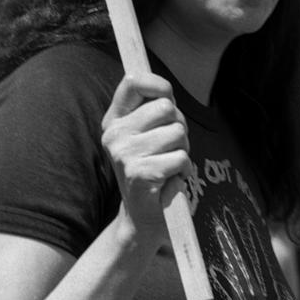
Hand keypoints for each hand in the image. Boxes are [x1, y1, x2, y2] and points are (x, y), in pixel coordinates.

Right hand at [101, 73, 190, 241]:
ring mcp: (125, 154)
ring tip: (169, 165)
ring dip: (183, 150)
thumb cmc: (153, 169)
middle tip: (170, 148)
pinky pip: (180, 157)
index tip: (168, 96)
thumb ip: (152, 110)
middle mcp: (115, 134)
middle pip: (166, 107)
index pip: (134, 82)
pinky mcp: (139, 173)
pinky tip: (171, 180)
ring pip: (177, 132)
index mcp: (114, 121)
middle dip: (179, 126)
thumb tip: (165, 89)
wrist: (143, 218)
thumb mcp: (147, 135)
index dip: (159, 84)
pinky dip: (184, 169)